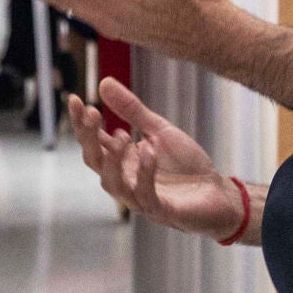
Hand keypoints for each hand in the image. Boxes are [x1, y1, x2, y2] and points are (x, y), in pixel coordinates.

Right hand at [66, 77, 245, 241]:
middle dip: (89, 139)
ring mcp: (141, 198)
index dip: (82, 123)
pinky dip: (146, 174)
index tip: (74, 99)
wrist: (217, 193)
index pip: (94, 142)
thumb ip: (132, 111)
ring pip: (113, 184)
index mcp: (123, 161)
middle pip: (95, 162)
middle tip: (92, 113)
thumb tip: (104, 82)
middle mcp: (126, 180)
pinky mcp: (161, 211)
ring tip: (120, 134)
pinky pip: (146, 196)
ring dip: (113, 160)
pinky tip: (148, 152)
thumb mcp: (159, 131)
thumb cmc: (186, 165)